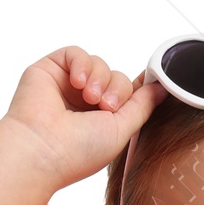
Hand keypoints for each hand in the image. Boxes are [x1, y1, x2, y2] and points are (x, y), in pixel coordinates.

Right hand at [4, 47, 158, 187]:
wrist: (42, 149)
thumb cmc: (77, 151)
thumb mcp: (122, 131)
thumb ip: (142, 107)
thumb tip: (162, 88)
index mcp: (100, 123)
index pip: (125, 95)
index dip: (133, 92)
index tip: (138, 94)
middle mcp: (84, 105)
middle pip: (116, 78)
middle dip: (116, 88)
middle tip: (105, 106)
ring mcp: (67, 88)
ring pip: (98, 64)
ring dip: (99, 77)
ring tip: (88, 97)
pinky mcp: (51, 70)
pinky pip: (76, 53)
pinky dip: (82, 63)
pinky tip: (77, 82)